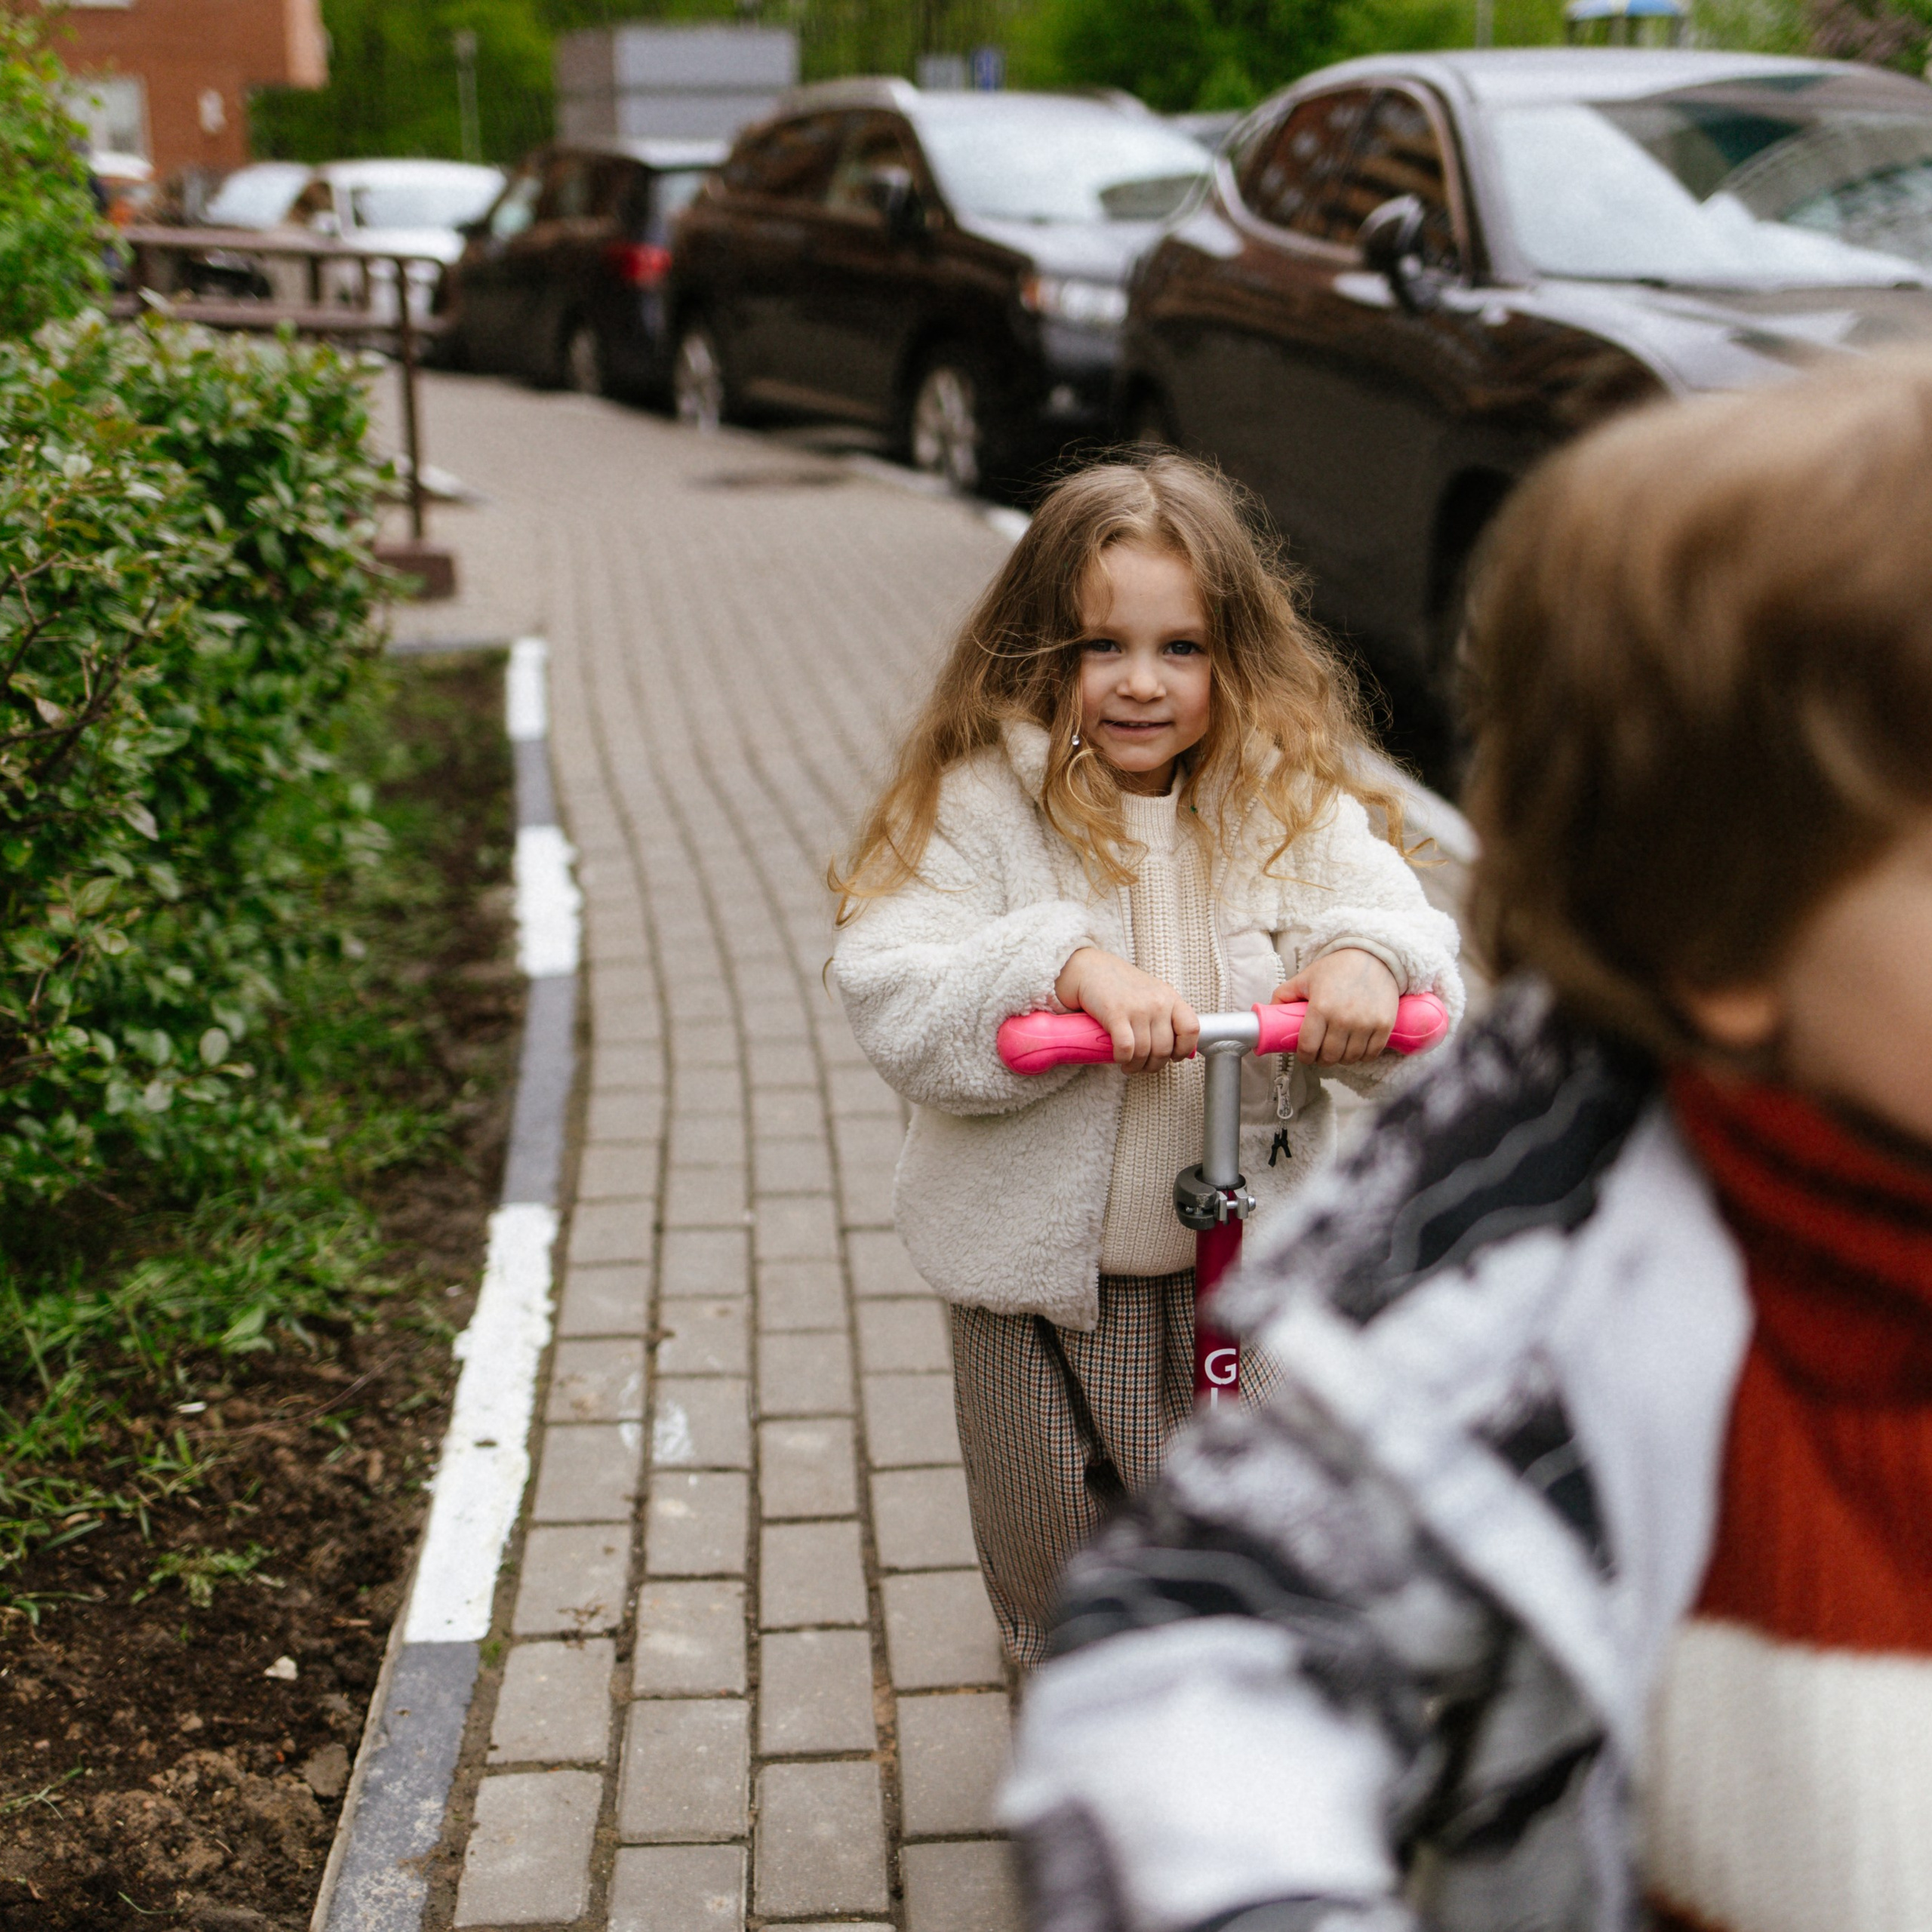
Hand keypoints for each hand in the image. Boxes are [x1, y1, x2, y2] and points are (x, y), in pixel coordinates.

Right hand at [1055, 947, 1199, 1072]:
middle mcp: (1157, 1002)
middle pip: (1165, 1048)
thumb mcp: (1151, 993)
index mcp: (1170, 997)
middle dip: (1153, 1065)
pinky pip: (1126, 1048)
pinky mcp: (1115, 1013)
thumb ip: (1165, 1015)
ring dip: (1136, 1066)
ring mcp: (1138, 1008)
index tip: (1173, 1057)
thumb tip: (1178, 1049)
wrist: (1089, 968)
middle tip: (1143, 1067)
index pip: (1191, 1029)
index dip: (1184, 1049)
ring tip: (1128, 1066)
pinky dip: (1123, 1059)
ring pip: (1145, 1052)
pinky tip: (1120, 1059)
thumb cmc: (1119, 985)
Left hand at [1272, 949, 1399, 1065]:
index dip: (1304, 1056)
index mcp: (1320, 1007)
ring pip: (1350, 1058)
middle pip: (1329, 1057)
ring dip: (1341, 1059)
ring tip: (1337, 1050)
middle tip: (1321, 1053)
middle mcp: (1344, 1018)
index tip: (1305, 1054)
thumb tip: (1267, 1013)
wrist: (1374, 956)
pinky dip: (1362, 1056)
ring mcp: (1366, 1023)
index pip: (1308, 1047)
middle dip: (1322, 1059)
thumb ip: (1284, 995)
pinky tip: (1355, 1049)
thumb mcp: (1306, 978)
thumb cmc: (1337, 968)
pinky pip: (1371, 1054)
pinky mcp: (1384, 1025)